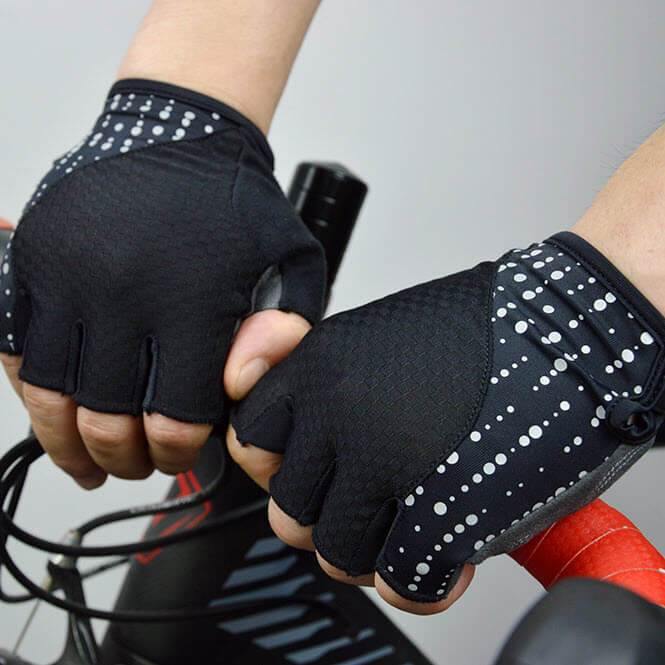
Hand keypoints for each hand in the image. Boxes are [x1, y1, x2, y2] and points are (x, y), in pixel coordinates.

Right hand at [0, 80, 323, 488]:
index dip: (176, 451)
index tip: (181, 453)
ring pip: (51, 394)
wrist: (181, 127)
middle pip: (107, 418)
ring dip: (66, 443)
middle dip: (125, 458)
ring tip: (86, 463)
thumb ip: (284, 332)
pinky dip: (29, 390)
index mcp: (191, 299)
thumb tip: (240, 385)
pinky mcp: (32, 259)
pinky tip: (51, 414)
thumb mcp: (293, 263)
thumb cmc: (238, 204)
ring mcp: (68, 274)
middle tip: (138, 464)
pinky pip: (13, 346)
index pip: (174, 417)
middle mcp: (123, 291)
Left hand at [229, 232, 664, 613]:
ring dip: (375, 554)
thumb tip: (287, 450)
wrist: (569, 329)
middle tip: (373, 507)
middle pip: (290, 511)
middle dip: (332, 518)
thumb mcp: (379, 340)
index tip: (312, 474)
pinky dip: (425, 580)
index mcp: (320, 367)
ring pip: (337, 554)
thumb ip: (325, 392)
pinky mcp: (440, 511)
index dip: (280, 466)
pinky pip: (401, 582)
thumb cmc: (480, 334)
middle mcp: (340, 412)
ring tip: (413, 527)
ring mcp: (386, 462)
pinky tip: (450, 554)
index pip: (252, 439)